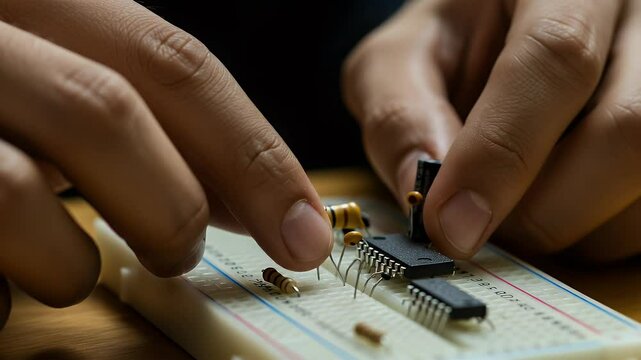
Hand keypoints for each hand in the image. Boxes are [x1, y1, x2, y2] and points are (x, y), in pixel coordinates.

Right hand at [0, 0, 331, 328]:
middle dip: (171, 204)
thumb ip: (133, 112)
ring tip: (74, 265)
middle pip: (109, 110)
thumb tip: (241, 193)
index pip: (173, 63)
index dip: (254, 155)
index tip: (306, 231)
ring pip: (18, 191)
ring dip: (76, 257)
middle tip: (180, 251)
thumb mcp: (52, 72)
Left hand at [343, 0, 640, 260]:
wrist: (491, 36)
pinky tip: (542, 202)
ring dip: (561, 225)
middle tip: (472, 224)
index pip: (557, 58)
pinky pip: (638, 214)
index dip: (501, 153)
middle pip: (625, 131)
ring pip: (634, 182)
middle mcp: (635, 29)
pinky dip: (583, 229)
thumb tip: (427, 195)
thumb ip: (399, 114)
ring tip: (505, 202)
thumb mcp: (401, 59)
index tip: (450, 223)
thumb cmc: (450, 44)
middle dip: (535, 209)